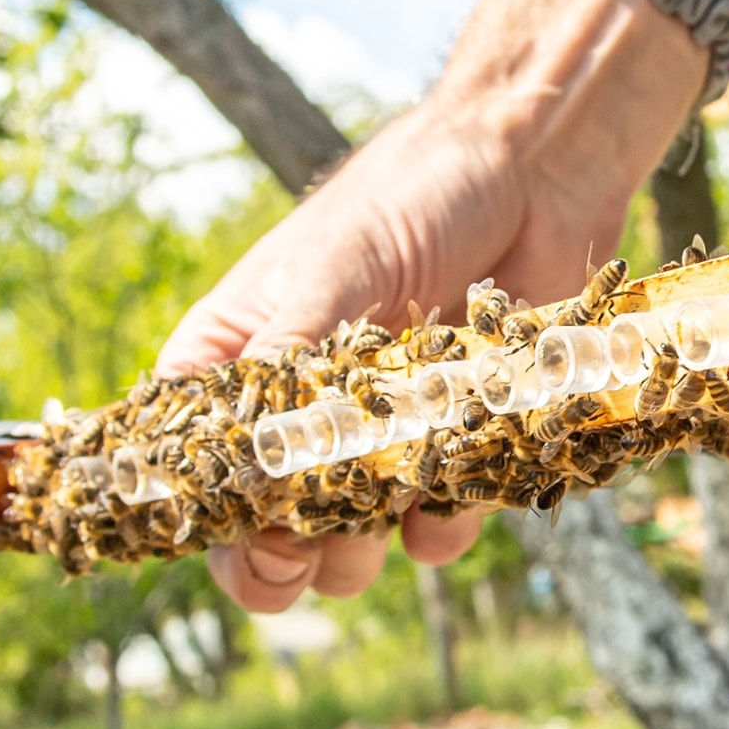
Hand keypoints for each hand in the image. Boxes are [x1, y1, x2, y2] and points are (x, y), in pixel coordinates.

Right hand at [161, 0, 705, 610]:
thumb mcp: (332, 273)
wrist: (538, 174)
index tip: (228, 528)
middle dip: (277, 555)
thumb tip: (246, 464)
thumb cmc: (414, 197)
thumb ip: (288, 368)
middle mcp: (301, 415)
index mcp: (238, 364)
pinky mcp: (457, 453)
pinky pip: (436, 529)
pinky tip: (464, 479)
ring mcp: (380, 440)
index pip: (190, 464)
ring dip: (364, 542)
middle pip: (260, 531)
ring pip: (347, 549)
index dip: (199, 513)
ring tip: (395, 481)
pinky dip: (446, 520)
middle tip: (299, 549)